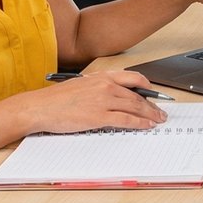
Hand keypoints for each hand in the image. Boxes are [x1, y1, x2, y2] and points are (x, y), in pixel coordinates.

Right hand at [13, 70, 165, 135]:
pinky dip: (140, 123)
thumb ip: (99, 88)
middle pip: (137, 95)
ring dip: (150, 115)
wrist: (40, 107)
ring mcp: (104, 100)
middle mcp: (106, 85)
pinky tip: (146, 126)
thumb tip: (114, 96)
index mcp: (101, 76)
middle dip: (152, 105)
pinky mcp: (100, 116)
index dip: (148, 87)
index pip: (133, 77)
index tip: (154, 94)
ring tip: (158, 120)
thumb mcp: (81, 85)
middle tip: (161, 111)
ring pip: (135, 107)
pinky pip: (126, 120)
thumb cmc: (57, 99)